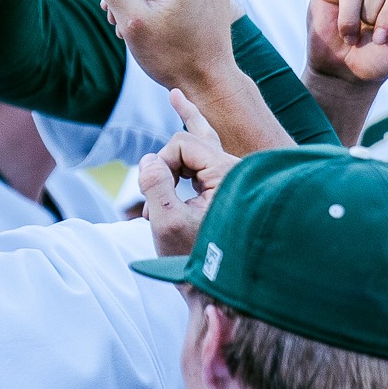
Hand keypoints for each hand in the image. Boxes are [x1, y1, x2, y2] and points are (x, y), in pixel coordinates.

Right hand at [137, 89, 236, 255]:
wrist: (226, 291)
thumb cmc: (199, 260)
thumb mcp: (168, 225)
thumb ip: (155, 186)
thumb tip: (149, 159)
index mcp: (229, 174)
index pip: (184, 144)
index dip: (160, 163)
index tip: (152, 198)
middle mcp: (238, 171)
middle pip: (194, 141)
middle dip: (167, 161)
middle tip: (154, 179)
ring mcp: (235, 180)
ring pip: (203, 144)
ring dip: (175, 157)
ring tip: (175, 97)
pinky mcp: (229, 189)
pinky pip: (209, 156)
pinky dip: (192, 143)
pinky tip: (183, 109)